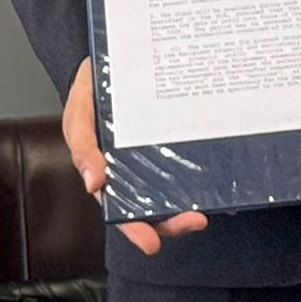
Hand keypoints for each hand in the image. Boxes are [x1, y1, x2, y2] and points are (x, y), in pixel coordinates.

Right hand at [62, 57, 208, 255]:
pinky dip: (206, 167)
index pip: (122, 209)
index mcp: (111, 172)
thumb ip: (83, 149)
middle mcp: (137, 169)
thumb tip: (94, 184)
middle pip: (155, 205)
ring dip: (193, 198)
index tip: (152, 244)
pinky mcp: (178, 134)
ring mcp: (159, 153)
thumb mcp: (78, 116)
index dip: (136, 229)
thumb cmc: (91, 93)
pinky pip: (192, 154)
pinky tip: (222, 173)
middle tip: (195, 222)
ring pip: (177, 185)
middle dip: (174, 221)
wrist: (115, 58)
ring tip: (211, 204)